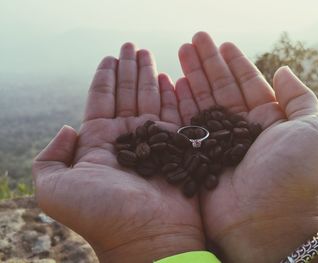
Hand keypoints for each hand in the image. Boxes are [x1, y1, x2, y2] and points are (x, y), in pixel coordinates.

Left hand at [32, 44, 203, 262]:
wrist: (147, 237)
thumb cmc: (101, 214)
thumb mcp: (54, 189)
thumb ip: (50, 157)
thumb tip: (66, 128)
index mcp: (98, 144)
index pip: (100, 101)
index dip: (105, 77)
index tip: (110, 56)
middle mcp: (125, 141)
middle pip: (125, 95)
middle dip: (128, 70)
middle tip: (131, 46)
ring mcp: (153, 142)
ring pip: (149, 100)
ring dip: (148, 75)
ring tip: (148, 53)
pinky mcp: (177, 146)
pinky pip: (174, 113)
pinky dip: (171, 94)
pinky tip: (169, 77)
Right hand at [176, 32, 317, 261]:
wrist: (266, 222)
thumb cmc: (293, 175)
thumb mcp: (313, 129)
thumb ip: (299, 97)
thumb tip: (282, 69)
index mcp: (267, 121)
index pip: (247, 83)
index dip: (234, 63)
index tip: (221, 43)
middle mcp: (241, 129)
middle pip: (221, 88)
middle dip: (207, 63)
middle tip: (193, 40)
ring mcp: (217, 142)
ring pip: (202, 101)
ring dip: (191, 76)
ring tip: (180, 52)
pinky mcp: (198, 155)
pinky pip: (187, 124)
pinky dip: (179, 103)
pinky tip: (173, 83)